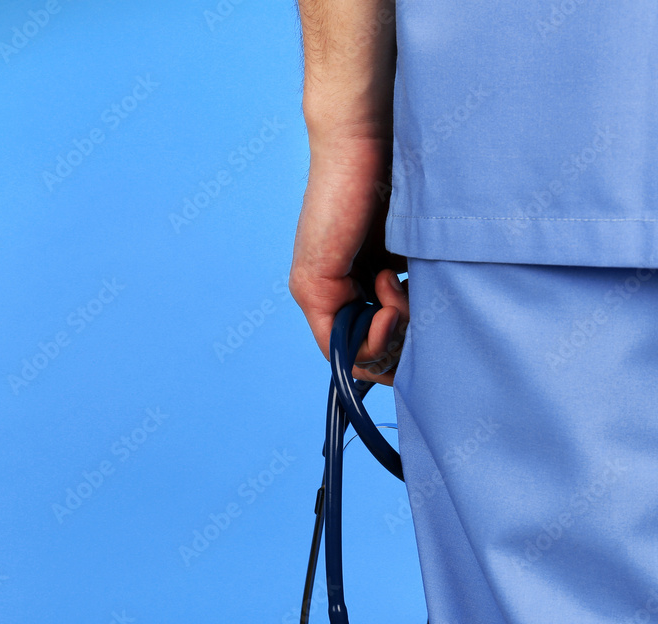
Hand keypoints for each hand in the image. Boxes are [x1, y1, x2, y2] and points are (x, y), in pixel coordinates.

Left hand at [289, 129, 408, 385]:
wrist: (370, 134)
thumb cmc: (402, 179)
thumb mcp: (413, 249)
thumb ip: (417, 287)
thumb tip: (441, 333)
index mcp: (355, 283)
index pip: (376, 347)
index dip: (405, 350)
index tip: (427, 318)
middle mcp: (330, 293)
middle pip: (369, 358)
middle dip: (403, 343)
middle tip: (410, 296)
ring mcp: (316, 292)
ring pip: (357, 354)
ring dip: (392, 332)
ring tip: (395, 283)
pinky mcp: (311, 284)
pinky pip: (340, 342)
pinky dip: (375, 332)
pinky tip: (388, 289)